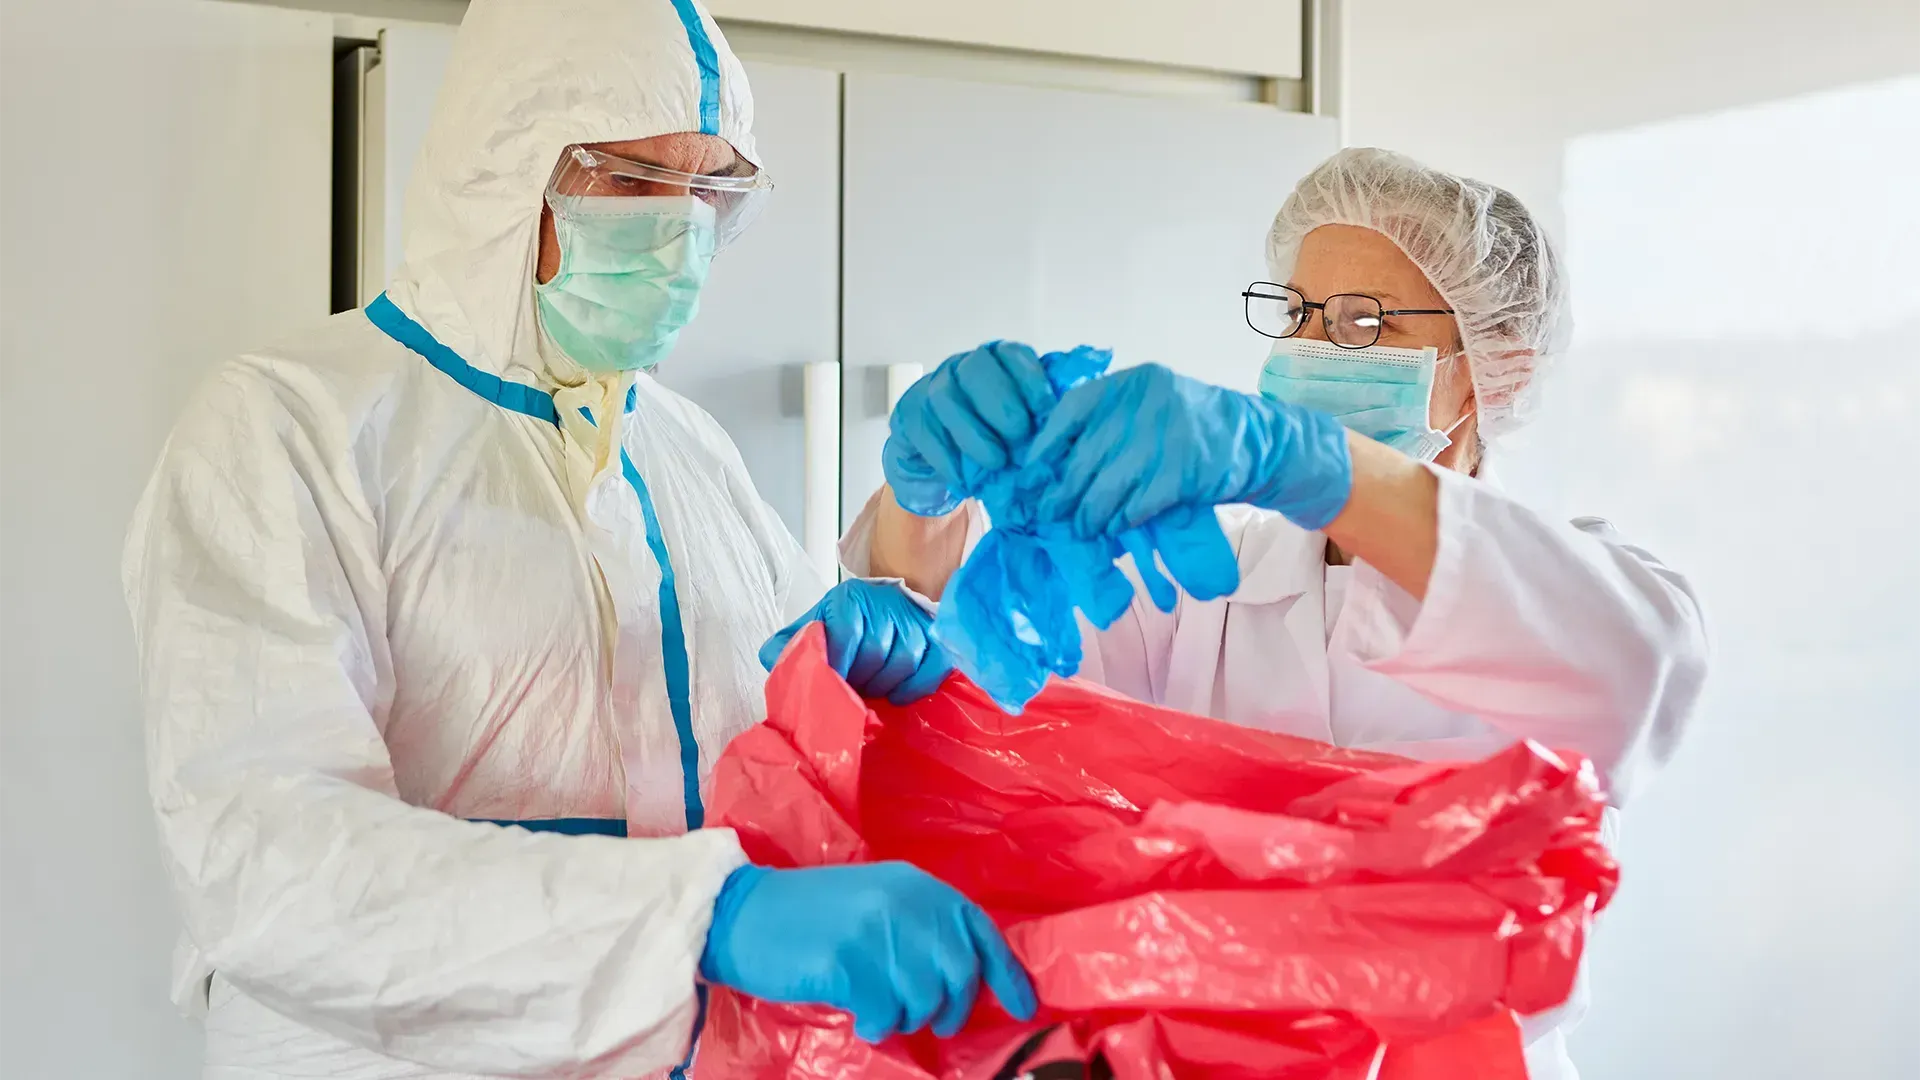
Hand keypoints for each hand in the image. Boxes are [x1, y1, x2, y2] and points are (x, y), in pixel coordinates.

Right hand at [699, 863, 1038, 1041]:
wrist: (741, 914)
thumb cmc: (809, 916)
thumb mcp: (876, 903)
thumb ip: (920, 928)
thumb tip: (967, 979)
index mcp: (916, 885)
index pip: (979, 931)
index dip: (1007, 974)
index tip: (1024, 1008)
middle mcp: (904, 902)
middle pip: (959, 972)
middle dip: (951, 1007)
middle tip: (932, 1020)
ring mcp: (876, 931)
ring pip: (924, 999)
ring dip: (906, 1017)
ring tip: (879, 1010)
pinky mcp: (848, 962)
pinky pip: (884, 1013)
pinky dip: (876, 1025)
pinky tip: (859, 1017)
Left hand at [760, 580, 954, 704]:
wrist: (895, 604)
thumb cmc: (851, 622)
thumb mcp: (817, 624)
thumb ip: (790, 643)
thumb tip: (773, 660)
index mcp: (850, 599)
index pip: (847, 634)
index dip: (838, 667)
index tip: (830, 687)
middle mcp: (886, 604)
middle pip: (874, 654)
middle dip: (858, 680)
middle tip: (850, 690)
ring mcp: (916, 622)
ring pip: (902, 665)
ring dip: (883, 687)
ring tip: (871, 689)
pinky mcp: (939, 641)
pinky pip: (928, 674)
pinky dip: (910, 691)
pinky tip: (895, 693)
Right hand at [883, 341, 1058, 515]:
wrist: (943, 456)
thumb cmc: (990, 436)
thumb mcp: (1019, 424)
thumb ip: (1040, 417)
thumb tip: (1071, 424)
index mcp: (996, 362)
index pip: (1012, 355)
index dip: (1029, 378)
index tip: (1046, 409)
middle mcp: (962, 368)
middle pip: (976, 369)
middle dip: (1000, 403)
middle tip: (1020, 436)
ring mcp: (931, 388)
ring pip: (946, 398)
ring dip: (974, 433)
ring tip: (996, 462)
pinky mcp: (908, 415)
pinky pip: (924, 430)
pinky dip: (946, 457)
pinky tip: (964, 478)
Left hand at [1025, 363, 1353, 535]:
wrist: (1258, 441)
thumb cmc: (1190, 428)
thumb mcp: (1150, 406)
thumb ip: (1108, 421)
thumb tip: (1049, 461)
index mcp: (1133, 383)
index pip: (1071, 410)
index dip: (1044, 446)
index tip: (1028, 475)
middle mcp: (1147, 404)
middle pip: (1085, 456)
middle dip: (1061, 491)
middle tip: (1047, 513)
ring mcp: (1168, 438)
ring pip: (1107, 487)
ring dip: (1088, 514)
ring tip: (1081, 527)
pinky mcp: (1185, 473)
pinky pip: (1137, 505)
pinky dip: (1121, 520)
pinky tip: (1114, 527)